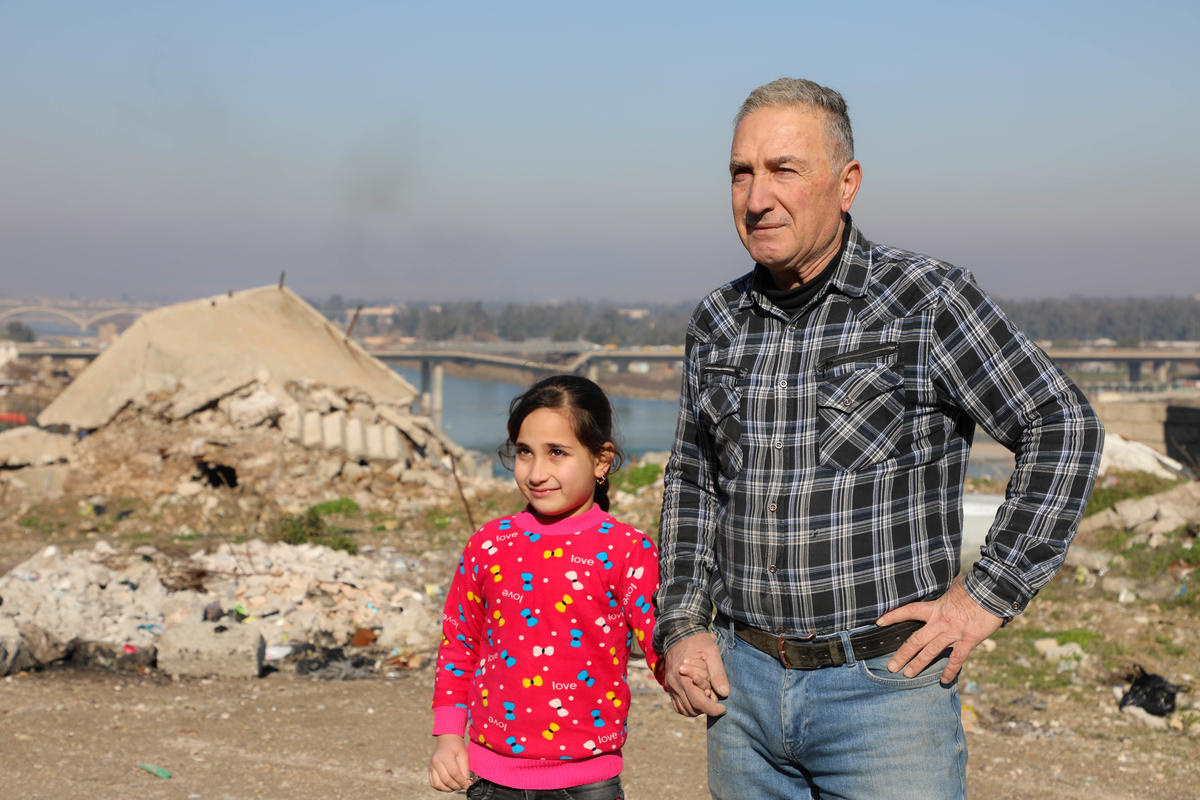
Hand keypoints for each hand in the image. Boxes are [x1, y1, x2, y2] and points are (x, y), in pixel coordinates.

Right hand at [429, 734, 471, 791]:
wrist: (446, 739)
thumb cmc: (456, 746)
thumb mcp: (464, 754)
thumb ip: (465, 769)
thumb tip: (467, 782)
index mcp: (446, 756)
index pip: (454, 773)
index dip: (461, 781)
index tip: (467, 785)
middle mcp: (436, 762)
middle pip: (446, 780)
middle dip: (456, 786)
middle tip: (463, 786)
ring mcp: (431, 766)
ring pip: (438, 784)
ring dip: (448, 789)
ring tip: (456, 786)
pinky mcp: (430, 770)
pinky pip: (433, 783)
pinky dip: (441, 787)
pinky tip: (448, 786)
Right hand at [663, 632, 728, 717]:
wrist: (678, 633)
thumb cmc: (697, 642)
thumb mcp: (712, 652)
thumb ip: (718, 673)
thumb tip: (724, 693)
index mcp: (685, 677)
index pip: (699, 703)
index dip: (713, 709)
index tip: (723, 708)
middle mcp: (675, 684)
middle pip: (692, 709)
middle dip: (707, 708)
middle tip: (715, 697)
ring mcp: (671, 686)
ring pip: (684, 710)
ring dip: (698, 709)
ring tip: (707, 697)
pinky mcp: (670, 686)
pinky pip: (677, 705)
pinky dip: (688, 708)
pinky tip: (697, 699)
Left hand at [876, 576, 1003, 683]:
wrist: (993, 591)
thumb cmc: (975, 586)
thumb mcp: (955, 586)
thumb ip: (947, 593)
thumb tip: (949, 590)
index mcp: (935, 607)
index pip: (908, 611)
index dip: (893, 616)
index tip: (879, 622)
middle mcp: (940, 622)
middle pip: (915, 640)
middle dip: (902, 654)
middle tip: (891, 667)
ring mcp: (953, 633)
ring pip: (931, 652)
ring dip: (918, 664)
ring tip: (907, 675)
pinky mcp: (968, 640)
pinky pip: (956, 659)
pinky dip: (950, 671)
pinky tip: (943, 680)